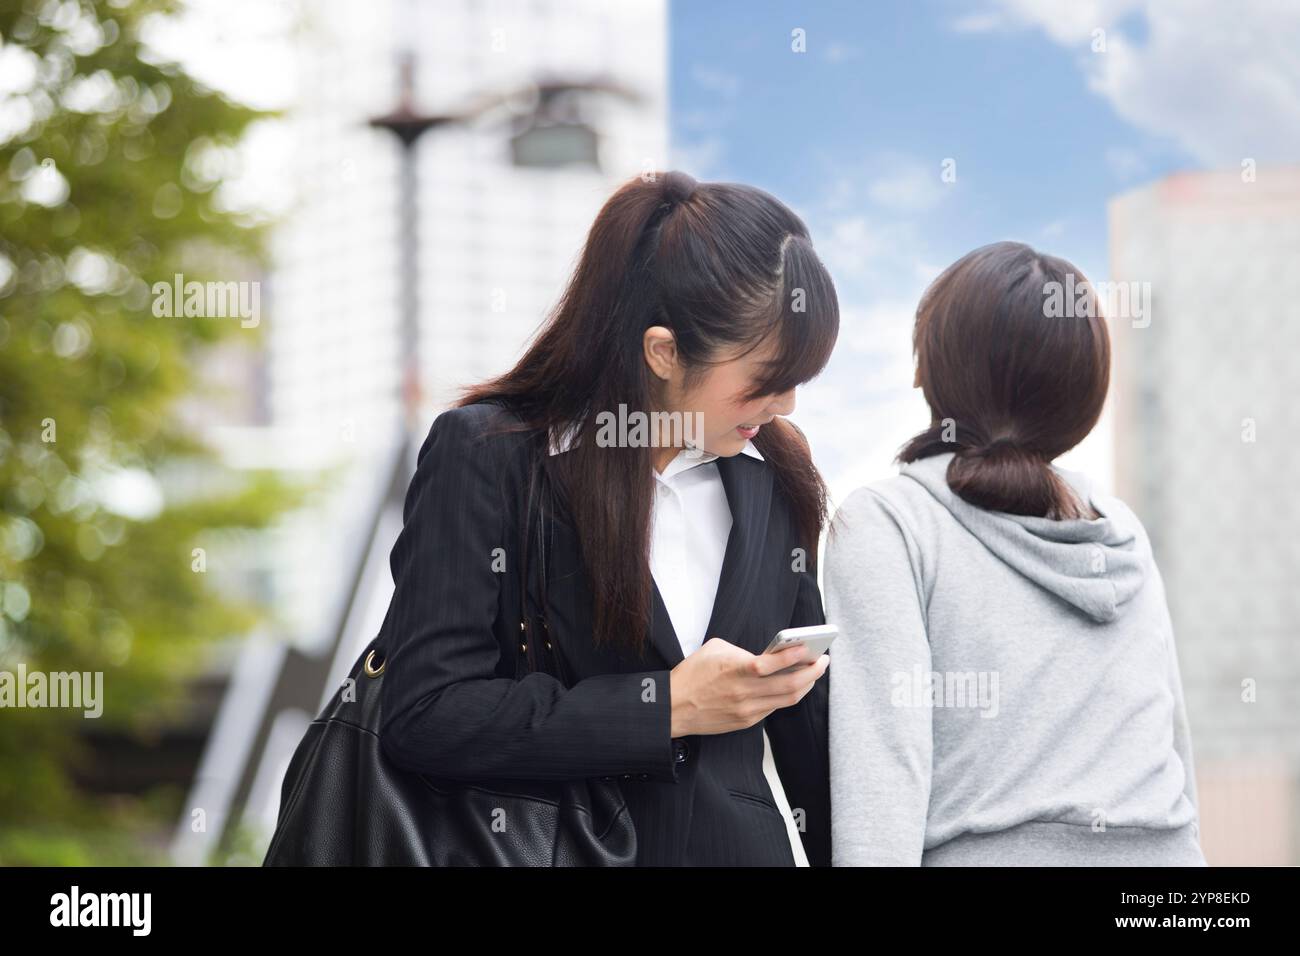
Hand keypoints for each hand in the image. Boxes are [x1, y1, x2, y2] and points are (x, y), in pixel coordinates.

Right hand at [668, 637, 828, 736]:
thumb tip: (766, 655)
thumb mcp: (715, 649)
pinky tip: (793, 685)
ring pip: (787, 699)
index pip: (772, 664)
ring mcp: (747, 710)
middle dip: (812, 672)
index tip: (810, 648)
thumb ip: (743, 651)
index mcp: (736, 670)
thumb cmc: (692, 674)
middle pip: (790, 685)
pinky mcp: (746, 721)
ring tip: (813, 672)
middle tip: (822, 661)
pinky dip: (787, 695)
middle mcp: (744, 692)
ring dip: (805, 685)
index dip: (795, 656)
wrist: (674, 707)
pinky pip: (774, 707)